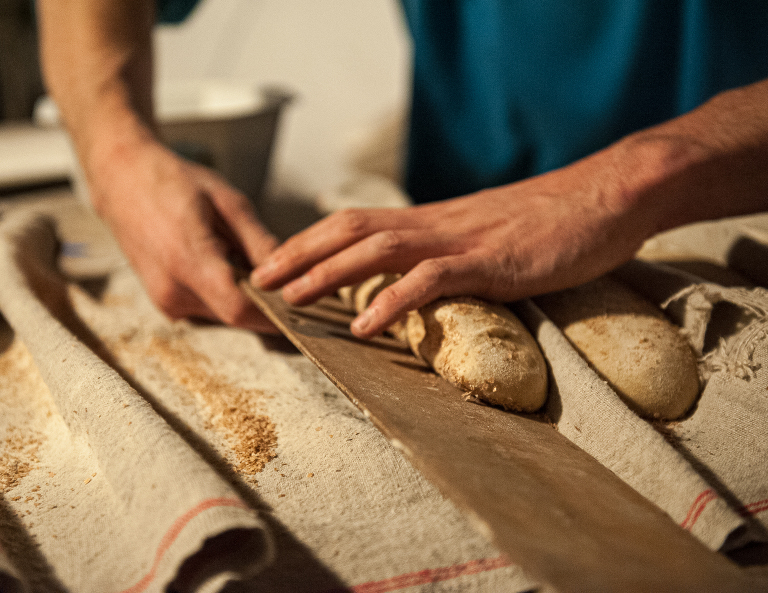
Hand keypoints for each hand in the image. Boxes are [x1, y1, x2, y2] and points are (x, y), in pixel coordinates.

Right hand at [90, 136, 278, 331]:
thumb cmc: (174, 182)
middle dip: (264, 302)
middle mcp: (173, 290)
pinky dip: (225, 292)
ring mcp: (165, 300)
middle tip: (286, 279)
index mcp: (188, 261)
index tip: (301, 307)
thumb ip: (260, 243)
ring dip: (243, 296)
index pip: (240, 310)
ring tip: (246, 260)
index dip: (275, 314)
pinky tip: (226, 264)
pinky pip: (207, 307)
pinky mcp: (164, 302)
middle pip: (235, 315)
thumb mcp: (228, 203)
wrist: (122, 178)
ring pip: (223, 313)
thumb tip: (293, 274)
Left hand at [253, 143, 658, 337]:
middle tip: (258, 280)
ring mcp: (461, 240)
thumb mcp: (487, 234)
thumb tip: (421, 277)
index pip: (357, 223)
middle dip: (299, 254)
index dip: (312, 241)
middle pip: (351, 230)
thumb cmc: (549, 221)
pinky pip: (431, 279)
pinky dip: (392, 300)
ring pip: (378, 250)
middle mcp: (436, 224)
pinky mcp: (490, 261)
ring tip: (289, 300)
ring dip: (328, 275)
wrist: (603, 197)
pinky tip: (365, 326)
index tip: (279, 262)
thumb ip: (451, 251)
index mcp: (433, 220)